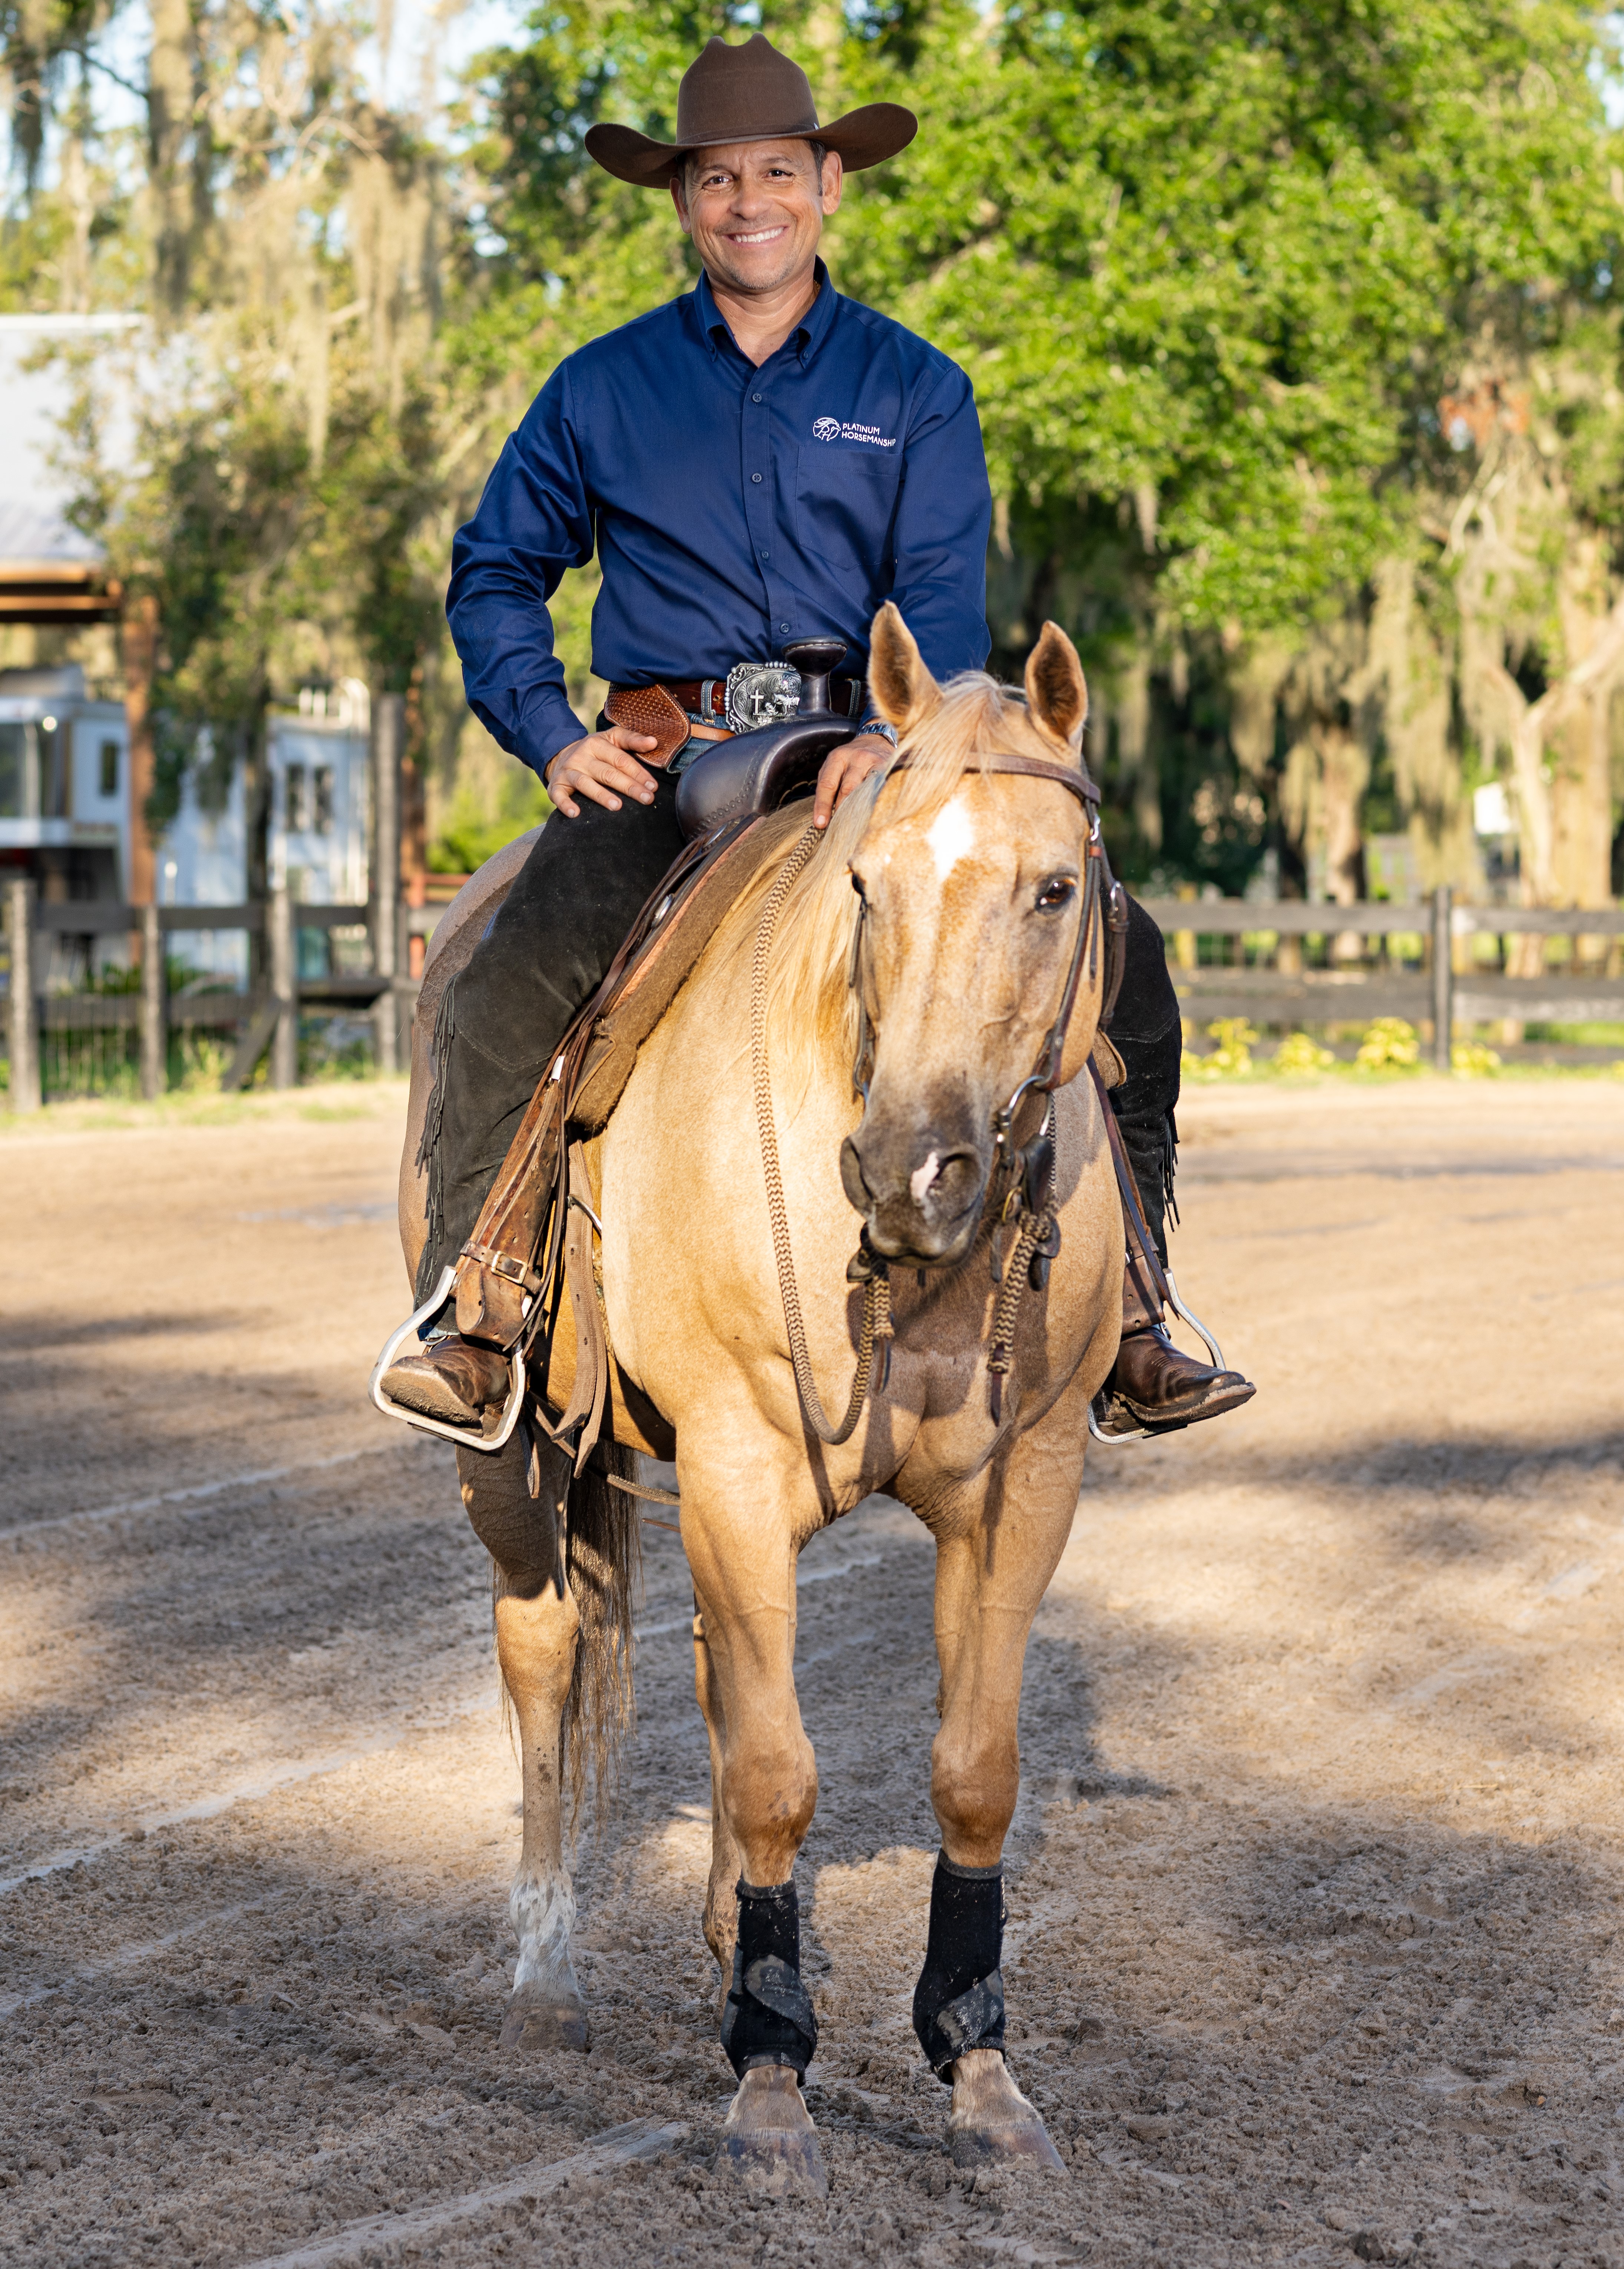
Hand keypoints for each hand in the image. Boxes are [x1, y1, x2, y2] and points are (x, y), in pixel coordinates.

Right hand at [545, 726, 660, 816]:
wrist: (560, 755)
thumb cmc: (594, 751)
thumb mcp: (611, 739)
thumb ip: (632, 739)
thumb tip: (653, 742)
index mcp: (597, 744)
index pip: (621, 759)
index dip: (638, 773)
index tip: (652, 786)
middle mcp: (581, 757)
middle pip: (607, 773)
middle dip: (628, 786)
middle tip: (646, 799)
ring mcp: (568, 771)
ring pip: (585, 784)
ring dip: (601, 795)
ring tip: (617, 806)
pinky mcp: (556, 785)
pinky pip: (559, 795)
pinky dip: (565, 804)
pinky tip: (575, 813)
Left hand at [812, 734, 894, 829]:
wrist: (876, 740)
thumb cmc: (850, 759)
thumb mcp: (835, 766)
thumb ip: (829, 786)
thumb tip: (823, 817)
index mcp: (837, 758)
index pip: (828, 785)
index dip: (823, 806)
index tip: (820, 824)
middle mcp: (855, 758)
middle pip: (847, 790)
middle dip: (842, 812)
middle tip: (839, 830)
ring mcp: (874, 762)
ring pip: (866, 790)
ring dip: (859, 810)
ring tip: (855, 827)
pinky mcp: (889, 767)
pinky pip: (881, 788)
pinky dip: (876, 802)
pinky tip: (874, 814)